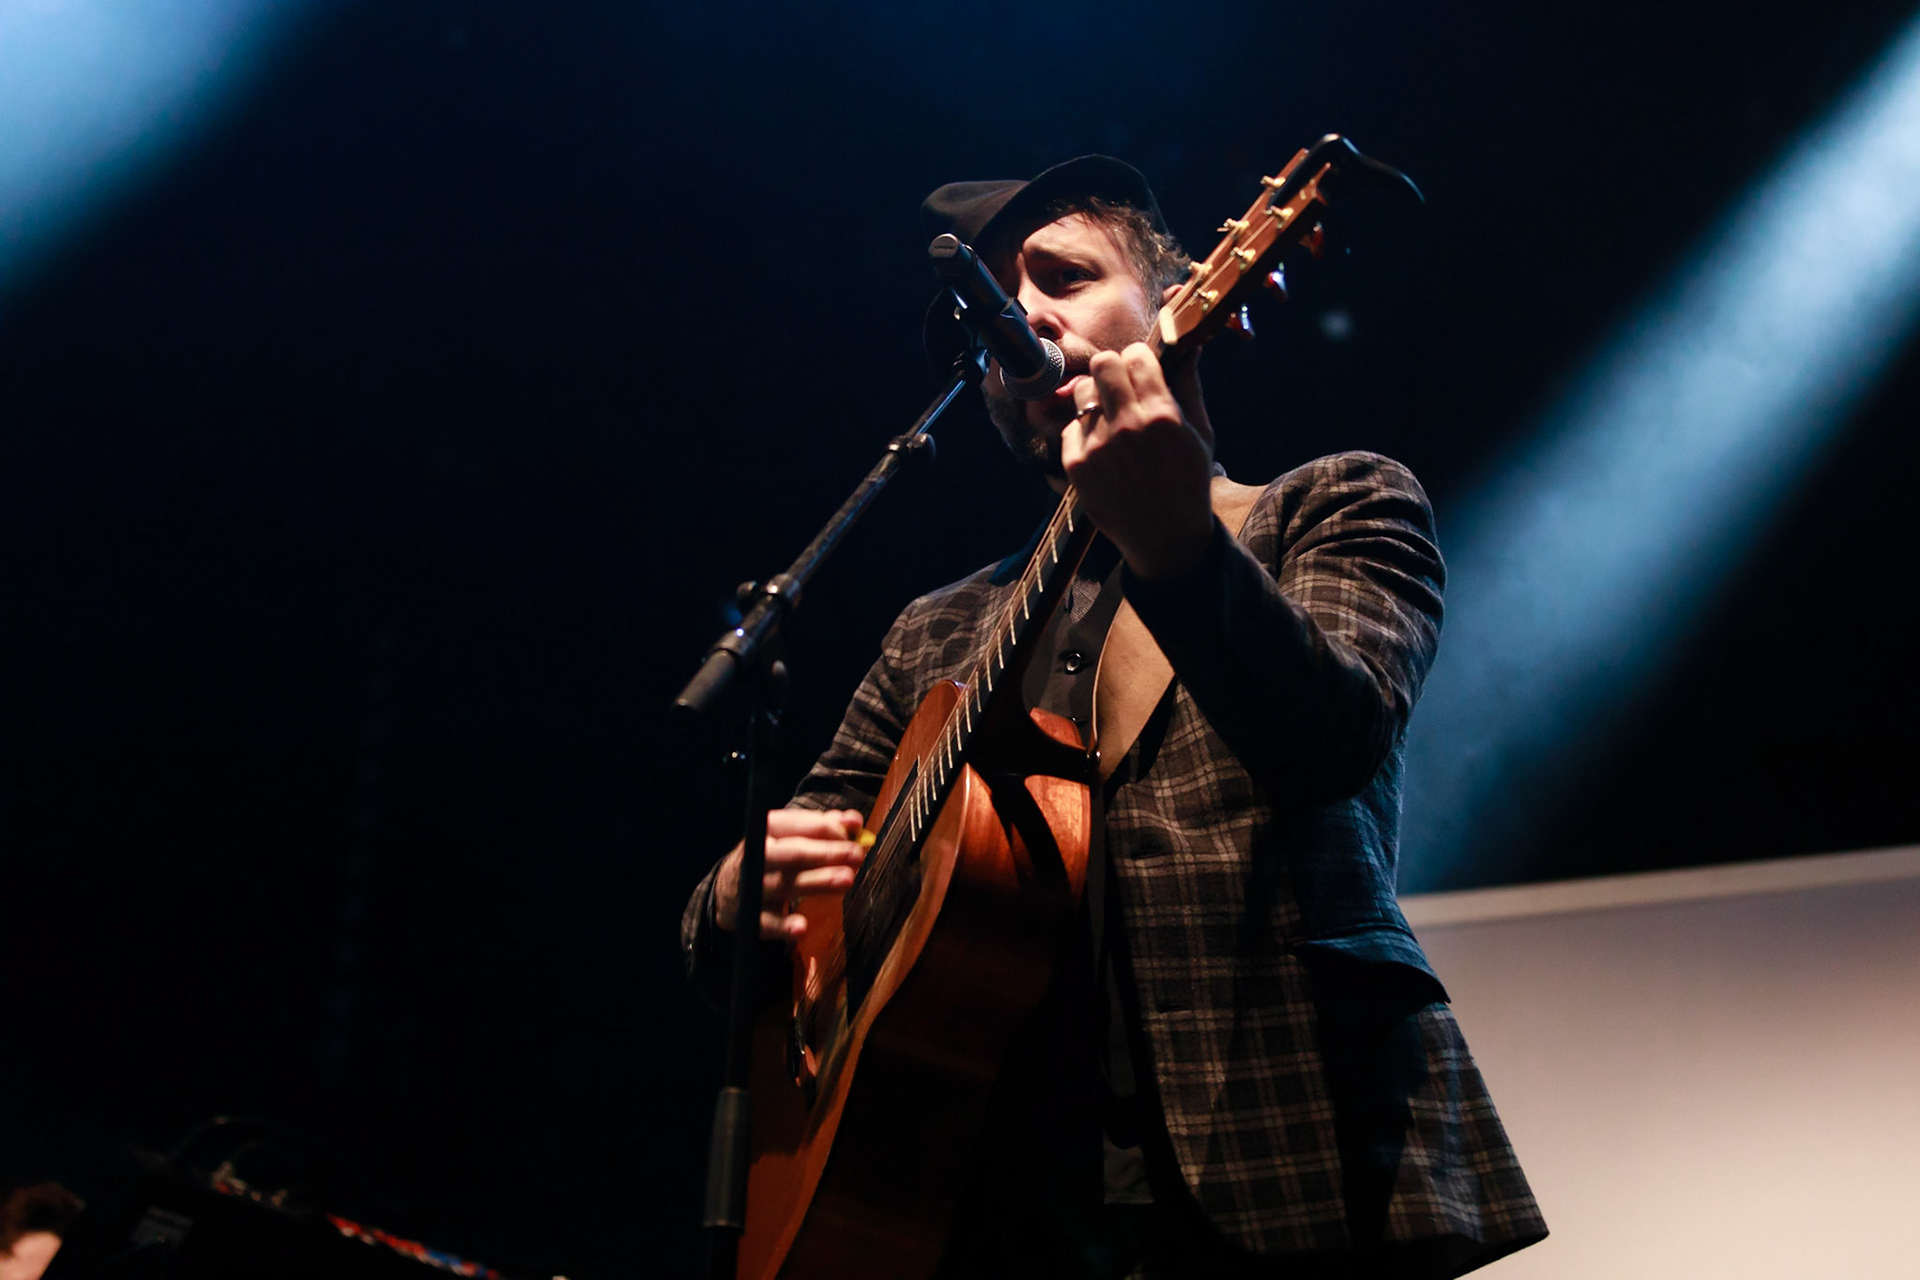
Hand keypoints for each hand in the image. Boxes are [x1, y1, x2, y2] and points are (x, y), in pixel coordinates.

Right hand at [713, 807, 865, 939]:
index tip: (853, 836)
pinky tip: (801, 927)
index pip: (797, 825)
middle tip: (856, 854)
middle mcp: (758, 856)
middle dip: (826, 853)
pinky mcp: (750, 917)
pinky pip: (767, 923)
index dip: (827, 829)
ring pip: (786, 885)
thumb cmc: (774, 858)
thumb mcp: (792, 836)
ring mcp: (753, 887)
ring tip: (846, 880)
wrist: (730, 889)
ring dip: (817, 882)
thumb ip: (823, 827)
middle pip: (793, 854)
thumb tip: (853, 821)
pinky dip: (783, 926)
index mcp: (767, 831)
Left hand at [1061, 341, 1214, 580]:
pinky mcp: (1076, 464)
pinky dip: (1085, 432)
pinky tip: (1104, 449)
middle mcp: (1126, 426)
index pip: (1135, 355)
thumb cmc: (1189, 483)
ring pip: (1082, 392)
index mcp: (1161, 414)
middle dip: (1112, 368)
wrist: (1166, 538)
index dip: (1139, 358)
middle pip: (1102, 363)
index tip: (1141, 368)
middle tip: (1120, 385)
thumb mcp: (1201, 434)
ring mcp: (1097, 445)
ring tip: (1111, 419)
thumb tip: (1188, 346)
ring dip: (1096, 399)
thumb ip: (1189, 387)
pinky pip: (1071, 426)